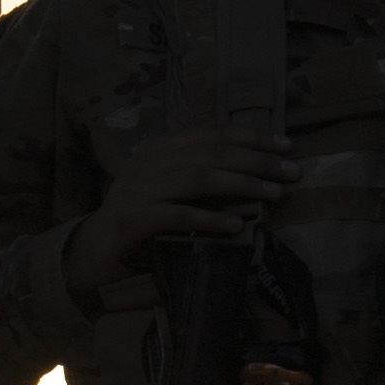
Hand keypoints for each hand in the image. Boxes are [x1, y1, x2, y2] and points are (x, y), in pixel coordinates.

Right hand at [59, 112, 289, 310]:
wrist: (93, 251)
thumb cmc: (139, 217)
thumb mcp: (165, 185)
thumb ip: (196, 171)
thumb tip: (250, 166)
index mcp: (159, 147)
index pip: (213, 133)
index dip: (252, 137)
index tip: (286, 146)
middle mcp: (148, 161)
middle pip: (213, 153)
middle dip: (257, 161)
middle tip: (291, 172)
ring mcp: (139, 190)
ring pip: (200, 179)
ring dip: (243, 185)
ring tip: (273, 193)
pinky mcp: (134, 220)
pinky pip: (180, 215)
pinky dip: (211, 219)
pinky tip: (236, 225)